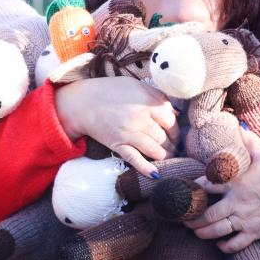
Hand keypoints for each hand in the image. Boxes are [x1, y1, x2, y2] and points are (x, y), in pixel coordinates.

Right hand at [54, 76, 178, 177]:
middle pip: (165, 137)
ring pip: (155, 150)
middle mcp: (140, 118)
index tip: (174, 134)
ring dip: (164, 156)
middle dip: (172, 145)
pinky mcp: (118, 145)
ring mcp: (129, 133)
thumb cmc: (111, 91)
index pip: (171, 121)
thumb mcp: (137, 86)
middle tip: (173, 148)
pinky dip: (146, 168)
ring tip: (166, 157)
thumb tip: (176, 113)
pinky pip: (135, 159)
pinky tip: (155, 174)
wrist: (83, 102)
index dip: (176, 130)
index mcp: (147, 102)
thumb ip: (157, 96)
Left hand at [185, 128, 259, 252]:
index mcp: (237, 182)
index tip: (186, 192)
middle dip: (192, 217)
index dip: (193, 189)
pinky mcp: (255, 233)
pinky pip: (235, 244)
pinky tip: (218, 244)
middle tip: (184, 217)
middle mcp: (237, 202)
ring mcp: (246, 219)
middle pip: (207, 214)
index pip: (206, 185)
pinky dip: (224, 247)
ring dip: (202, 232)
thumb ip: (249, 142)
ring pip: (216, 230)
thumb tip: (239, 127)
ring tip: (194, 231)